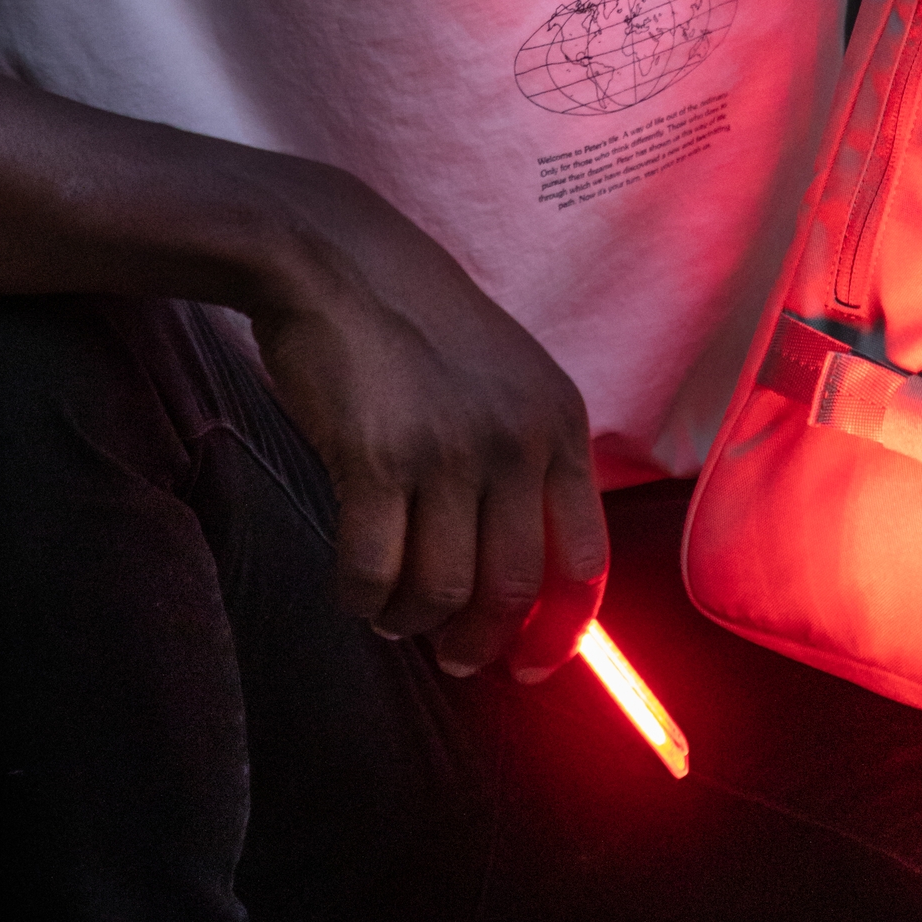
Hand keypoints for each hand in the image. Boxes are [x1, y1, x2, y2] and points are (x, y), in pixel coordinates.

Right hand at [249, 176, 606, 677]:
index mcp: (558, 422)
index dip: (562, 630)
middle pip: (513, 588)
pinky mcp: (376, 458)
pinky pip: (373, 570)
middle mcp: (515, 438)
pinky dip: (364, 599)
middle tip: (456, 658)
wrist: (337, 259)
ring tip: (395, 614)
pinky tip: (359, 591)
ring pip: (442, 591)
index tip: (534, 663)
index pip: (583, 559)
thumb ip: (524, 462)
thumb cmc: (416, 326)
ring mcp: (448, 449)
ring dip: (415, 620)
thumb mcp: (504, 379)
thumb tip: (517, 582)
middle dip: (483, 642)